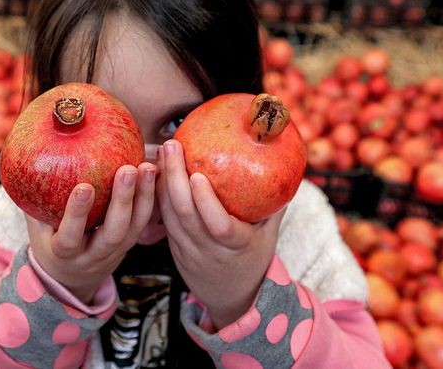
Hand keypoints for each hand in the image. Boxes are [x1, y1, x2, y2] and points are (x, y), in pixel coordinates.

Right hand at [26, 162, 157, 302]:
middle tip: (128, 170)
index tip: (84, 187)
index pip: (70, 235)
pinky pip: (143, 222)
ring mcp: (115, 252)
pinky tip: (155, 173)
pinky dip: (151, 198)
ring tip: (146, 167)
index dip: (77, 214)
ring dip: (143, 197)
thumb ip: (34, 201)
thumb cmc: (50, 242)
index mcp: (64, 253)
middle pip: (112, 233)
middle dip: (122, 201)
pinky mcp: (130, 245)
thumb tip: (27, 158)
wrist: (71, 278)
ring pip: (133, 228)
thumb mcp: (36, 228)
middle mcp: (92, 255)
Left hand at [157, 140, 283, 328]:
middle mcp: (209, 250)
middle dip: (174, 177)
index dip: (206, 202)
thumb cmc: (254, 258)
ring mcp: (188, 251)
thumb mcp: (270, 235)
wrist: (231, 297)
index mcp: (237, 246)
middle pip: (186, 214)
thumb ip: (274, 204)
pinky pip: (164, 220)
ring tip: (163, 152)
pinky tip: (158, 171)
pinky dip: (159, 195)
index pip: (218, 225)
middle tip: (171, 146)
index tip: (198, 175)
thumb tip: (285, 166)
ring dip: (162, 183)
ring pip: (170, 216)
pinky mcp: (174, 249)